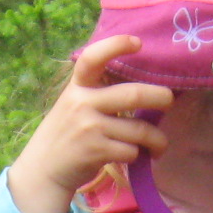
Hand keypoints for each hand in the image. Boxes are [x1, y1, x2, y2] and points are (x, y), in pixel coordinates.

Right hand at [6, 36, 173, 212]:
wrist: (43, 170)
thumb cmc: (67, 134)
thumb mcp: (74, 104)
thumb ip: (98, 93)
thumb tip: (143, 90)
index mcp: (77, 87)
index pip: (92, 58)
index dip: (116, 45)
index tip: (138, 43)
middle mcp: (82, 103)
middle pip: (133, 95)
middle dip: (160, 98)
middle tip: (169, 101)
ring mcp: (90, 128)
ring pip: (139, 130)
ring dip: (157, 140)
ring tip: (159, 145)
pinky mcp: (96, 151)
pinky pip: (132, 151)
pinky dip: (138, 156)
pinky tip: (135, 157)